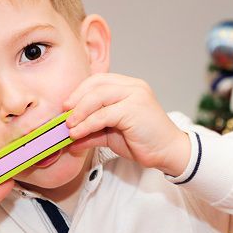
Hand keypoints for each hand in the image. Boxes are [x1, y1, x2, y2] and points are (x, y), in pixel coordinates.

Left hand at [63, 74, 189, 176]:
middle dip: (76, 100)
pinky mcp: (134, 109)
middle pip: (96, 84)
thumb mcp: (112, 134)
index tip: (66, 107)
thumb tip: (70, 136)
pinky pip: (103, 114)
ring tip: (69, 127)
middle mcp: (133, 86)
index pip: (98, 80)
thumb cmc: (143, 142)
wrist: (168, 152)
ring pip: (98, 96)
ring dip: (79, 112)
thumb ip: (93, 131)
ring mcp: (135, 95)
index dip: (79, 91)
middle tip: (64, 116)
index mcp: (129, 87)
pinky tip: (78, 133)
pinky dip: (87, 124)